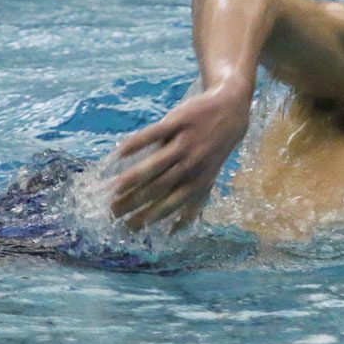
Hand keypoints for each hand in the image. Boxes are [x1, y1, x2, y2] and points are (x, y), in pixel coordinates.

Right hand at [109, 81, 250, 231]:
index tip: (127, 227)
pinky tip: (119, 153)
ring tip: (113, 189)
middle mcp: (192, 164)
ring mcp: (185, 142)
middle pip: (158, 187)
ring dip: (133, 177)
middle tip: (112, 211)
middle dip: (134, 202)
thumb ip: (193, 204)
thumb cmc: (213, 150)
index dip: (148, 217)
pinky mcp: (179, 121)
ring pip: (156, 163)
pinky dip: (136, 143)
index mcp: (198, 181)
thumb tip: (174, 233)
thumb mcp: (209, 178)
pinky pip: (154, 133)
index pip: (170, 204)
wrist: (231, 110)